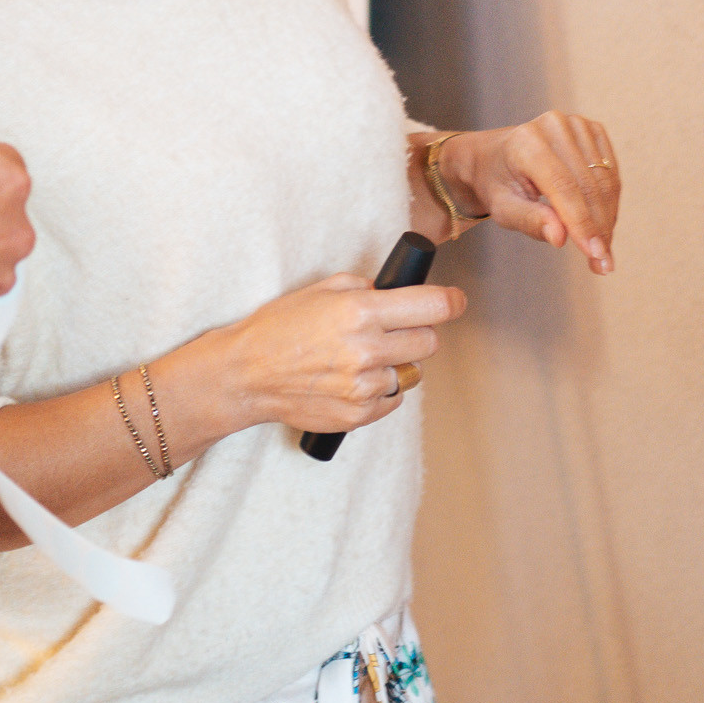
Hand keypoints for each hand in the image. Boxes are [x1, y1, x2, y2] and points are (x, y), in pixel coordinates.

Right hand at [205, 272, 465, 435]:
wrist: (246, 374)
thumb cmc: (279, 327)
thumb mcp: (319, 290)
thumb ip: (363, 288)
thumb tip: (394, 293)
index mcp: (359, 312)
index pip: (431, 306)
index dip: (451, 302)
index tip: (456, 301)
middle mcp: (366, 350)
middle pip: (428, 342)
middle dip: (416, 332)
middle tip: (393, 330)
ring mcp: (363, 387)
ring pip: (410, 372)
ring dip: (395, 363)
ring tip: (361, 358)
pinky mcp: (357, 414)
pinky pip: (392, 399)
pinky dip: (381, 389)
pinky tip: (352, 379)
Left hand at [442, 113, 620, 271]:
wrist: (495, 156)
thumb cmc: (497, 183)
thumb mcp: (502, 207)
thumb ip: (529, 221)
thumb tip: (560, 237)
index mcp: (526, 142)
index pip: (564, 187)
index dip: (582, 223)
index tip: (596, 255)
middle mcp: (554, 126)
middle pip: (588, 185)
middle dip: (598, 229)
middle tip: (603, 263)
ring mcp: (576, 124)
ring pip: (605, 181)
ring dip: (607, 220)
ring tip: (602, 251)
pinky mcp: (591, 130)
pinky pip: (610, 172)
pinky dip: (610, 203)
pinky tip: (603, 226)